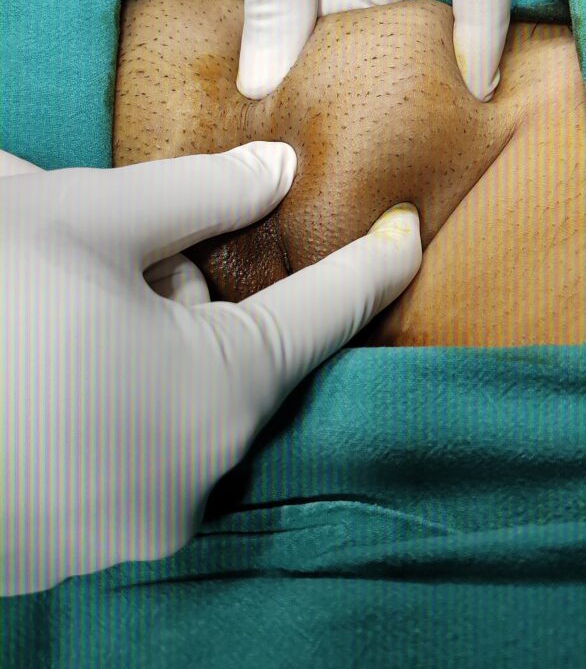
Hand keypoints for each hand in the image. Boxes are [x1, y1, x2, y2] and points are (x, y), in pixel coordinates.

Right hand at [0, 144, 420, 594]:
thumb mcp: (84, 218)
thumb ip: (198, 194)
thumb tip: (277, 172)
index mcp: (213, 397)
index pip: (324, 311)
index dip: (371, 262)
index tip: (407, 235)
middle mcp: (188, 478)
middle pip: (235, 353)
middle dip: (195, 292)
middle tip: (123, 257)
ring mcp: (127, 523)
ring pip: (176, 399)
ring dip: (143, 343)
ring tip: (64, 307)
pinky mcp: (71, 544)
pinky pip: (126, 446)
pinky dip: (108, 396)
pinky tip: (46, 360)